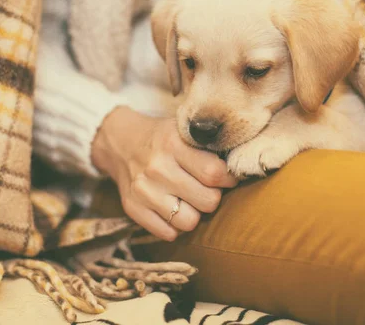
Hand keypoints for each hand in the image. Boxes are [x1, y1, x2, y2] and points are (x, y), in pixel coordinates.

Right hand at [91, 106, 236, 240]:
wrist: (122, 144)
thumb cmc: (163, 139)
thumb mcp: (184, 131)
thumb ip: (209, 147)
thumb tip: (242, 166)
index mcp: (173, 144)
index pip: (215, 173)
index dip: (228, 178)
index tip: (227, 177)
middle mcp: (157, 169)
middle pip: (208, 202)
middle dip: (213, 197)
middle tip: (208, 189)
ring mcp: (143, 191)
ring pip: (189, 222)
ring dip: (195, 213)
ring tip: (190, 200)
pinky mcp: (133, 208)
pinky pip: (168, 233)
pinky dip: (175, 225)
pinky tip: (174, 208)